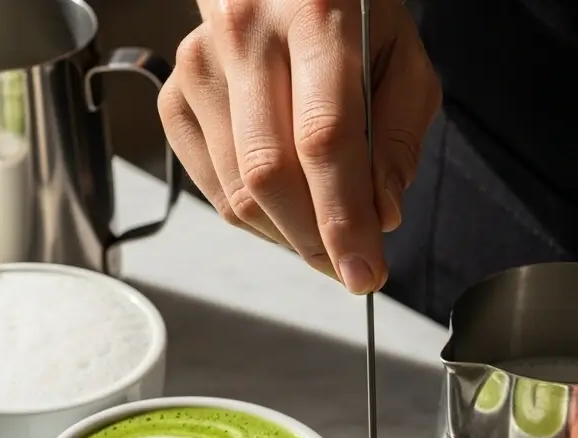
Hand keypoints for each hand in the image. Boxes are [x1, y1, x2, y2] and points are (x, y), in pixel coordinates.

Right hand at [158, 0, 440, 292]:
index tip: (363, 272)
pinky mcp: (174, 99)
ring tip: (321, 230)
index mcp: (315, 15)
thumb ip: (399, 137)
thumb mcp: (403, 58)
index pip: (323, 139)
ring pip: (237, 195)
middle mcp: (245, 35)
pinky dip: (253, 216)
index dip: (342, 219)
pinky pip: (212, 190)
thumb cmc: (349, 16)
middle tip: (345, 266)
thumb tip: (381, 216)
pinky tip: (284, 203)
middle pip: (268, 175)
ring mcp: (199, 68)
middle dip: (311, 240)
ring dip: (286, 235)